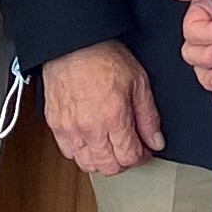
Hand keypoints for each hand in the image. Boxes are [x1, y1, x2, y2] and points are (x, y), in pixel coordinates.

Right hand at [41, 38, 161, 176]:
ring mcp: (69, 128)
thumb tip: (156, 141)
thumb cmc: (104, 57)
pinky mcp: (55, 125)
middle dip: (123, 162)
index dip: (141, 157)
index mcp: (113, 117)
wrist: (72, 44)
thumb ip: (149, 117)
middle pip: (108, 167)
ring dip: (102, 161)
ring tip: (111, 147)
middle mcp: (90, 128)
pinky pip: (68, 153)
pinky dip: (82, 153)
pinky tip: (91, 141)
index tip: (145, 150)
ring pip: (87, 164)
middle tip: (130, 150)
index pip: (129, 157)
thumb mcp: (138, 83)